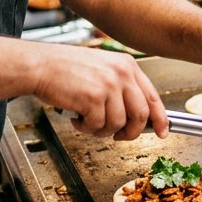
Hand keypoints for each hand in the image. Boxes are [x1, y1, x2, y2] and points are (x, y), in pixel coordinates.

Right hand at [30, 42, 166, 140]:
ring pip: (118, 124)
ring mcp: (109, 85)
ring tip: (87, 122)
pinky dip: (86, 128)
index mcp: (127, 66)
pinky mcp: (93, 98)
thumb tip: (136, 116)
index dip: (160, 118)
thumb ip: (121, 88)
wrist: (40, 65)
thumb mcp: (102, 69)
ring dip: (102, 130)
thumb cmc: (66, 69)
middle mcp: (122, 74)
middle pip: (141, 115)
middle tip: (117, 136)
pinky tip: (76, 118)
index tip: (162, 131)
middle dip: (130, 132)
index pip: (153, 96)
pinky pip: (98, 126)